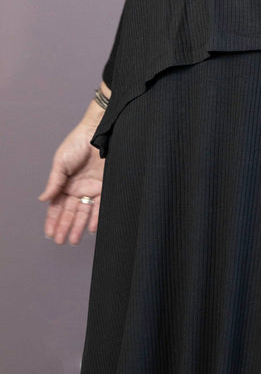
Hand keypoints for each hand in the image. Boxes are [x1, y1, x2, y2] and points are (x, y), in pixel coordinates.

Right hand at [37, 121, 104, 244]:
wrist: (97, 132)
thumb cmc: (77, 143)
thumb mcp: (61, 163)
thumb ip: (54, 182)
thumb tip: (42, 199)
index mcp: (65, 184)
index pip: (57, 206)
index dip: (53, 220)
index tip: (50, 234)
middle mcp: (78, 188)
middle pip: (70, 212)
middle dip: (66, 227)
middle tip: (62, 241)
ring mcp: (91, 188)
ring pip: (84, 212)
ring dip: (79, 226)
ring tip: (75, 240)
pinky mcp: (105, 186)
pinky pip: (100, 205)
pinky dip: (96, 217)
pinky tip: (91, 228)